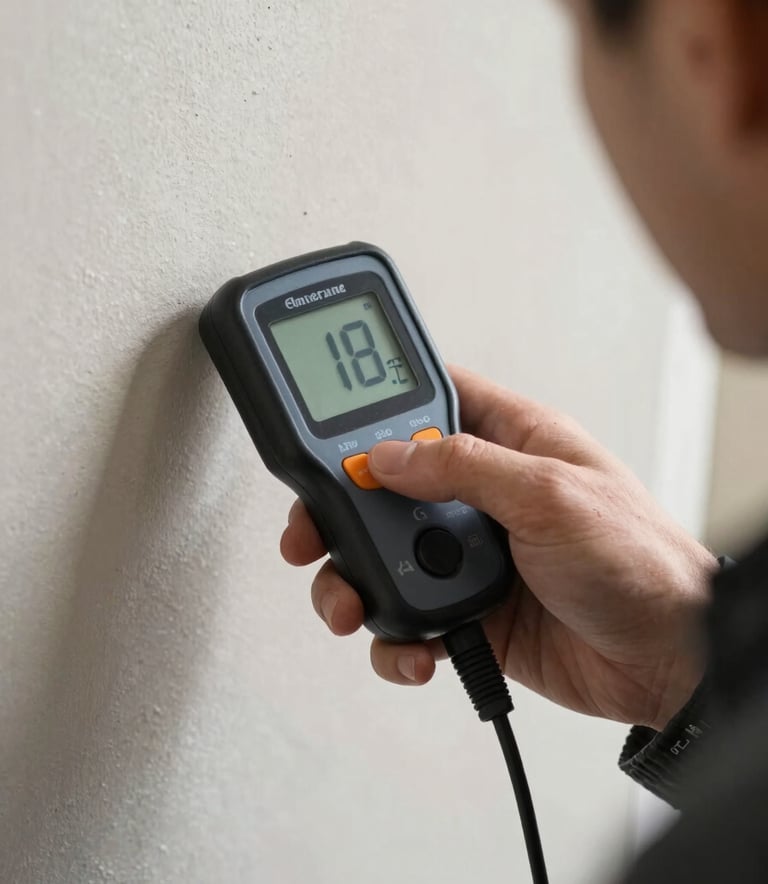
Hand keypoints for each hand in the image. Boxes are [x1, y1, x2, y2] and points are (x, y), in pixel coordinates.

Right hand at [281, 366, 716, 730]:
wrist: (667, 662)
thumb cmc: (640, 561)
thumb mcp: (551, 494)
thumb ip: (463, 467)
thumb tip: (387, 455)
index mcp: (510, 443)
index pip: (430, 400)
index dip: (375, 408)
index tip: (328, 429)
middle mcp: (481, 494)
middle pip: (383, 486)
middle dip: (339, 511)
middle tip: (311, 533)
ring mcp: (469, 554)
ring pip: (381, 556)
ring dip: (352, 583)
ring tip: (351, 605)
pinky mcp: (466, 610)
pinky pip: (406, 620)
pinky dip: (394, 639)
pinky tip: (415, 649)